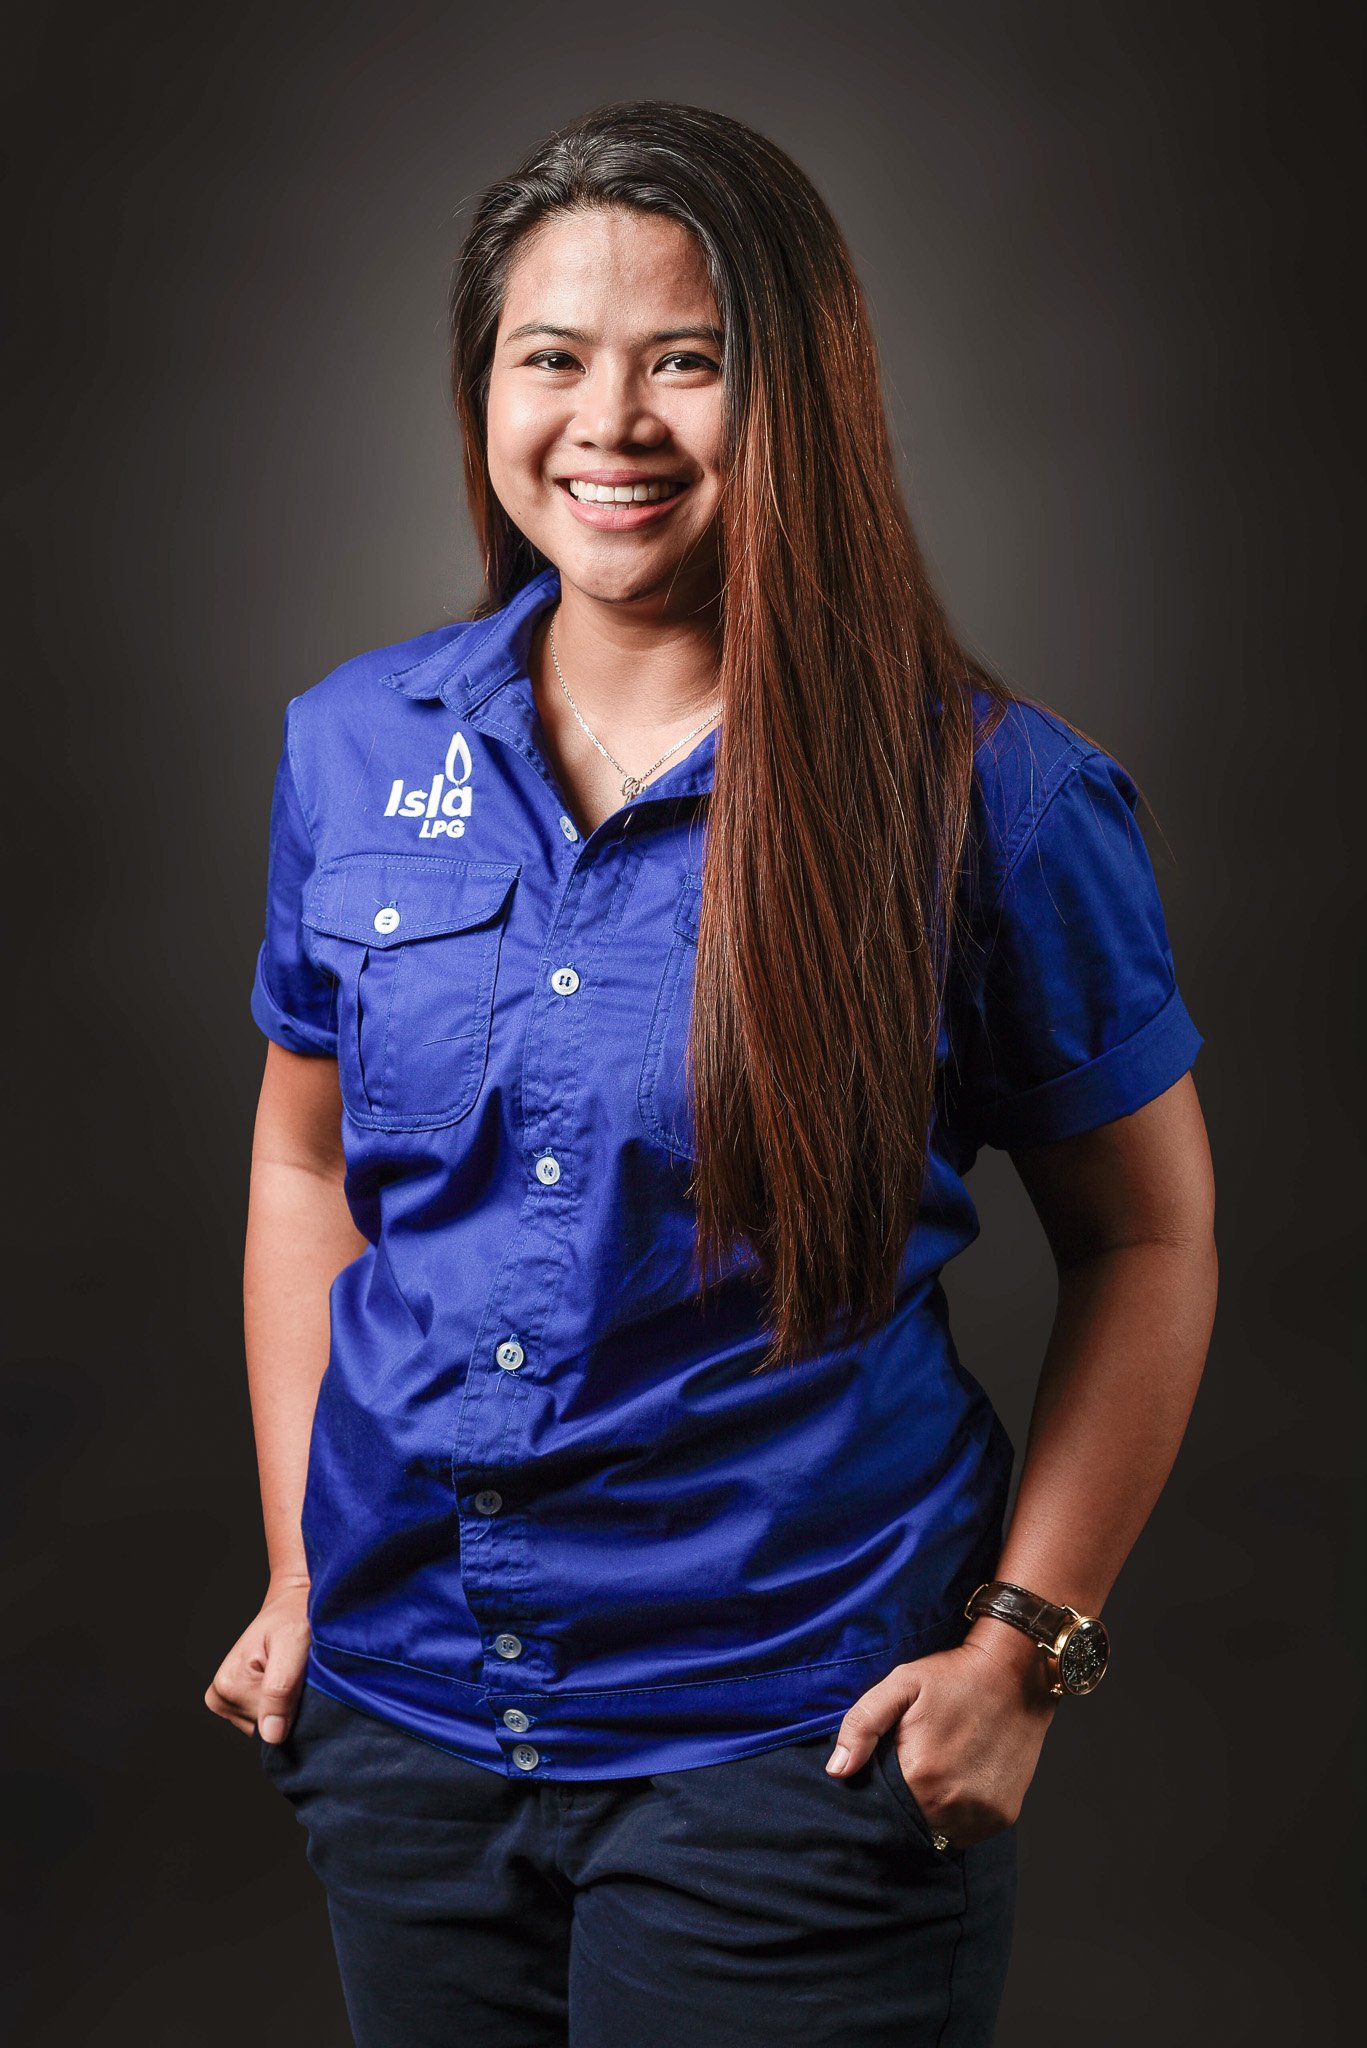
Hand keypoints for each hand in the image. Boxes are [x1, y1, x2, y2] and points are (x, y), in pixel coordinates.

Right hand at [204, 1573, 310, 1742]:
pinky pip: (268, 1719)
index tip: (300, 1678)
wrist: (292, 1601)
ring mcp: (230, 1702)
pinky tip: (288, 1680)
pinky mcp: (241, 1702)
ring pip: (268, 1724)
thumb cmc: (293, 1615)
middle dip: (290, 1706)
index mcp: (227, 1684)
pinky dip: (284, 1705)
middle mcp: (221, 1696)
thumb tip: (270, 1735)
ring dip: (288, 1704)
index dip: (293, 1707)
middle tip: (298, 1672)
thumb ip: (280, 1690)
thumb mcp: (292, 1645)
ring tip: (293, 1672)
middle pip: (266, 1726)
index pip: (267, 1725)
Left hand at [823, 1624, 1057, 1846]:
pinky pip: (969, 1831)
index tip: (886, 1773)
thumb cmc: (954, 1676)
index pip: (883, 1809)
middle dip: (905, 1804)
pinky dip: (959, 1815)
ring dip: (932, 1812)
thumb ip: (862, 1725)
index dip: (879, 1794)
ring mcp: (983, 1814)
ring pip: (941, 1832)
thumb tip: (836, 1770)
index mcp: (922, 1776)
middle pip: (912, 1823)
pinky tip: (958, 1782)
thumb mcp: (901, 1685)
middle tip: (911, 1769)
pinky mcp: (1003, 1816)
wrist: (1016, 1674)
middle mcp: (953, 1805)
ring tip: (936, 1775)